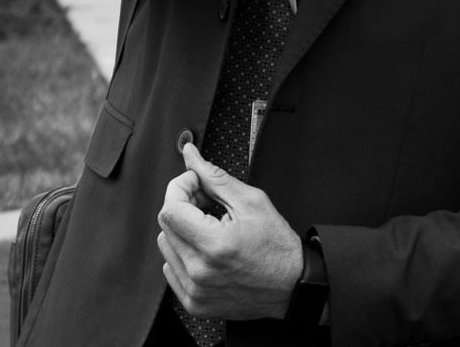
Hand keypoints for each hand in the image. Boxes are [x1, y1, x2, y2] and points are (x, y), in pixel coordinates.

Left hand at [157, 139, 303, 321]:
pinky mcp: (195, 303)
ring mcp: (196, 291)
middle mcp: (201, 272)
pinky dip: (183, 254)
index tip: (195, 182)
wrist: (294, 288)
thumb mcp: (251, 202)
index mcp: (215, 246)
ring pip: (166, 245)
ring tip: (209, 227)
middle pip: (166, 225)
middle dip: (182, 204)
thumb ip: (214, 176)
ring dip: (182, 229)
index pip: (170, 208)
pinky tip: (206, 250)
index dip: (180, 187)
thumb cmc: (278, 247)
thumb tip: (190, 155)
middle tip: (206, 202)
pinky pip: (171, 268)